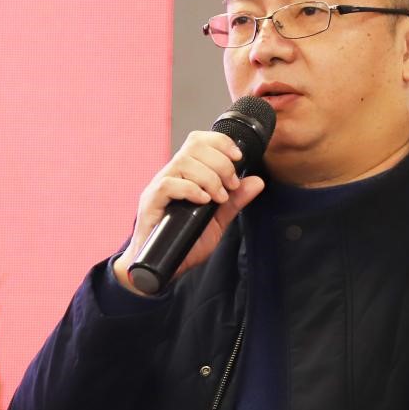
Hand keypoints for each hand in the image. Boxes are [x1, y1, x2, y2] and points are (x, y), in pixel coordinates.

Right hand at [112, 130, 265, 293]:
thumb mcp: (217, 220)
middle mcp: (171, 175)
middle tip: (231, 185)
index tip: (238, 158)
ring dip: (208, 177)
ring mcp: (159, 188)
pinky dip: (191, 189)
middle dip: (220, 163)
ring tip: (218, 196)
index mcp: (186, 175)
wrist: (163, 268)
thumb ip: (235, 200)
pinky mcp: (151, 203)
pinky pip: (168, 184)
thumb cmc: (185, 242)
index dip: (220, 142)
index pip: (199, 141)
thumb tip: (257, 181)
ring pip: (183, 162)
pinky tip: (203, 201)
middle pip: (193, 147)